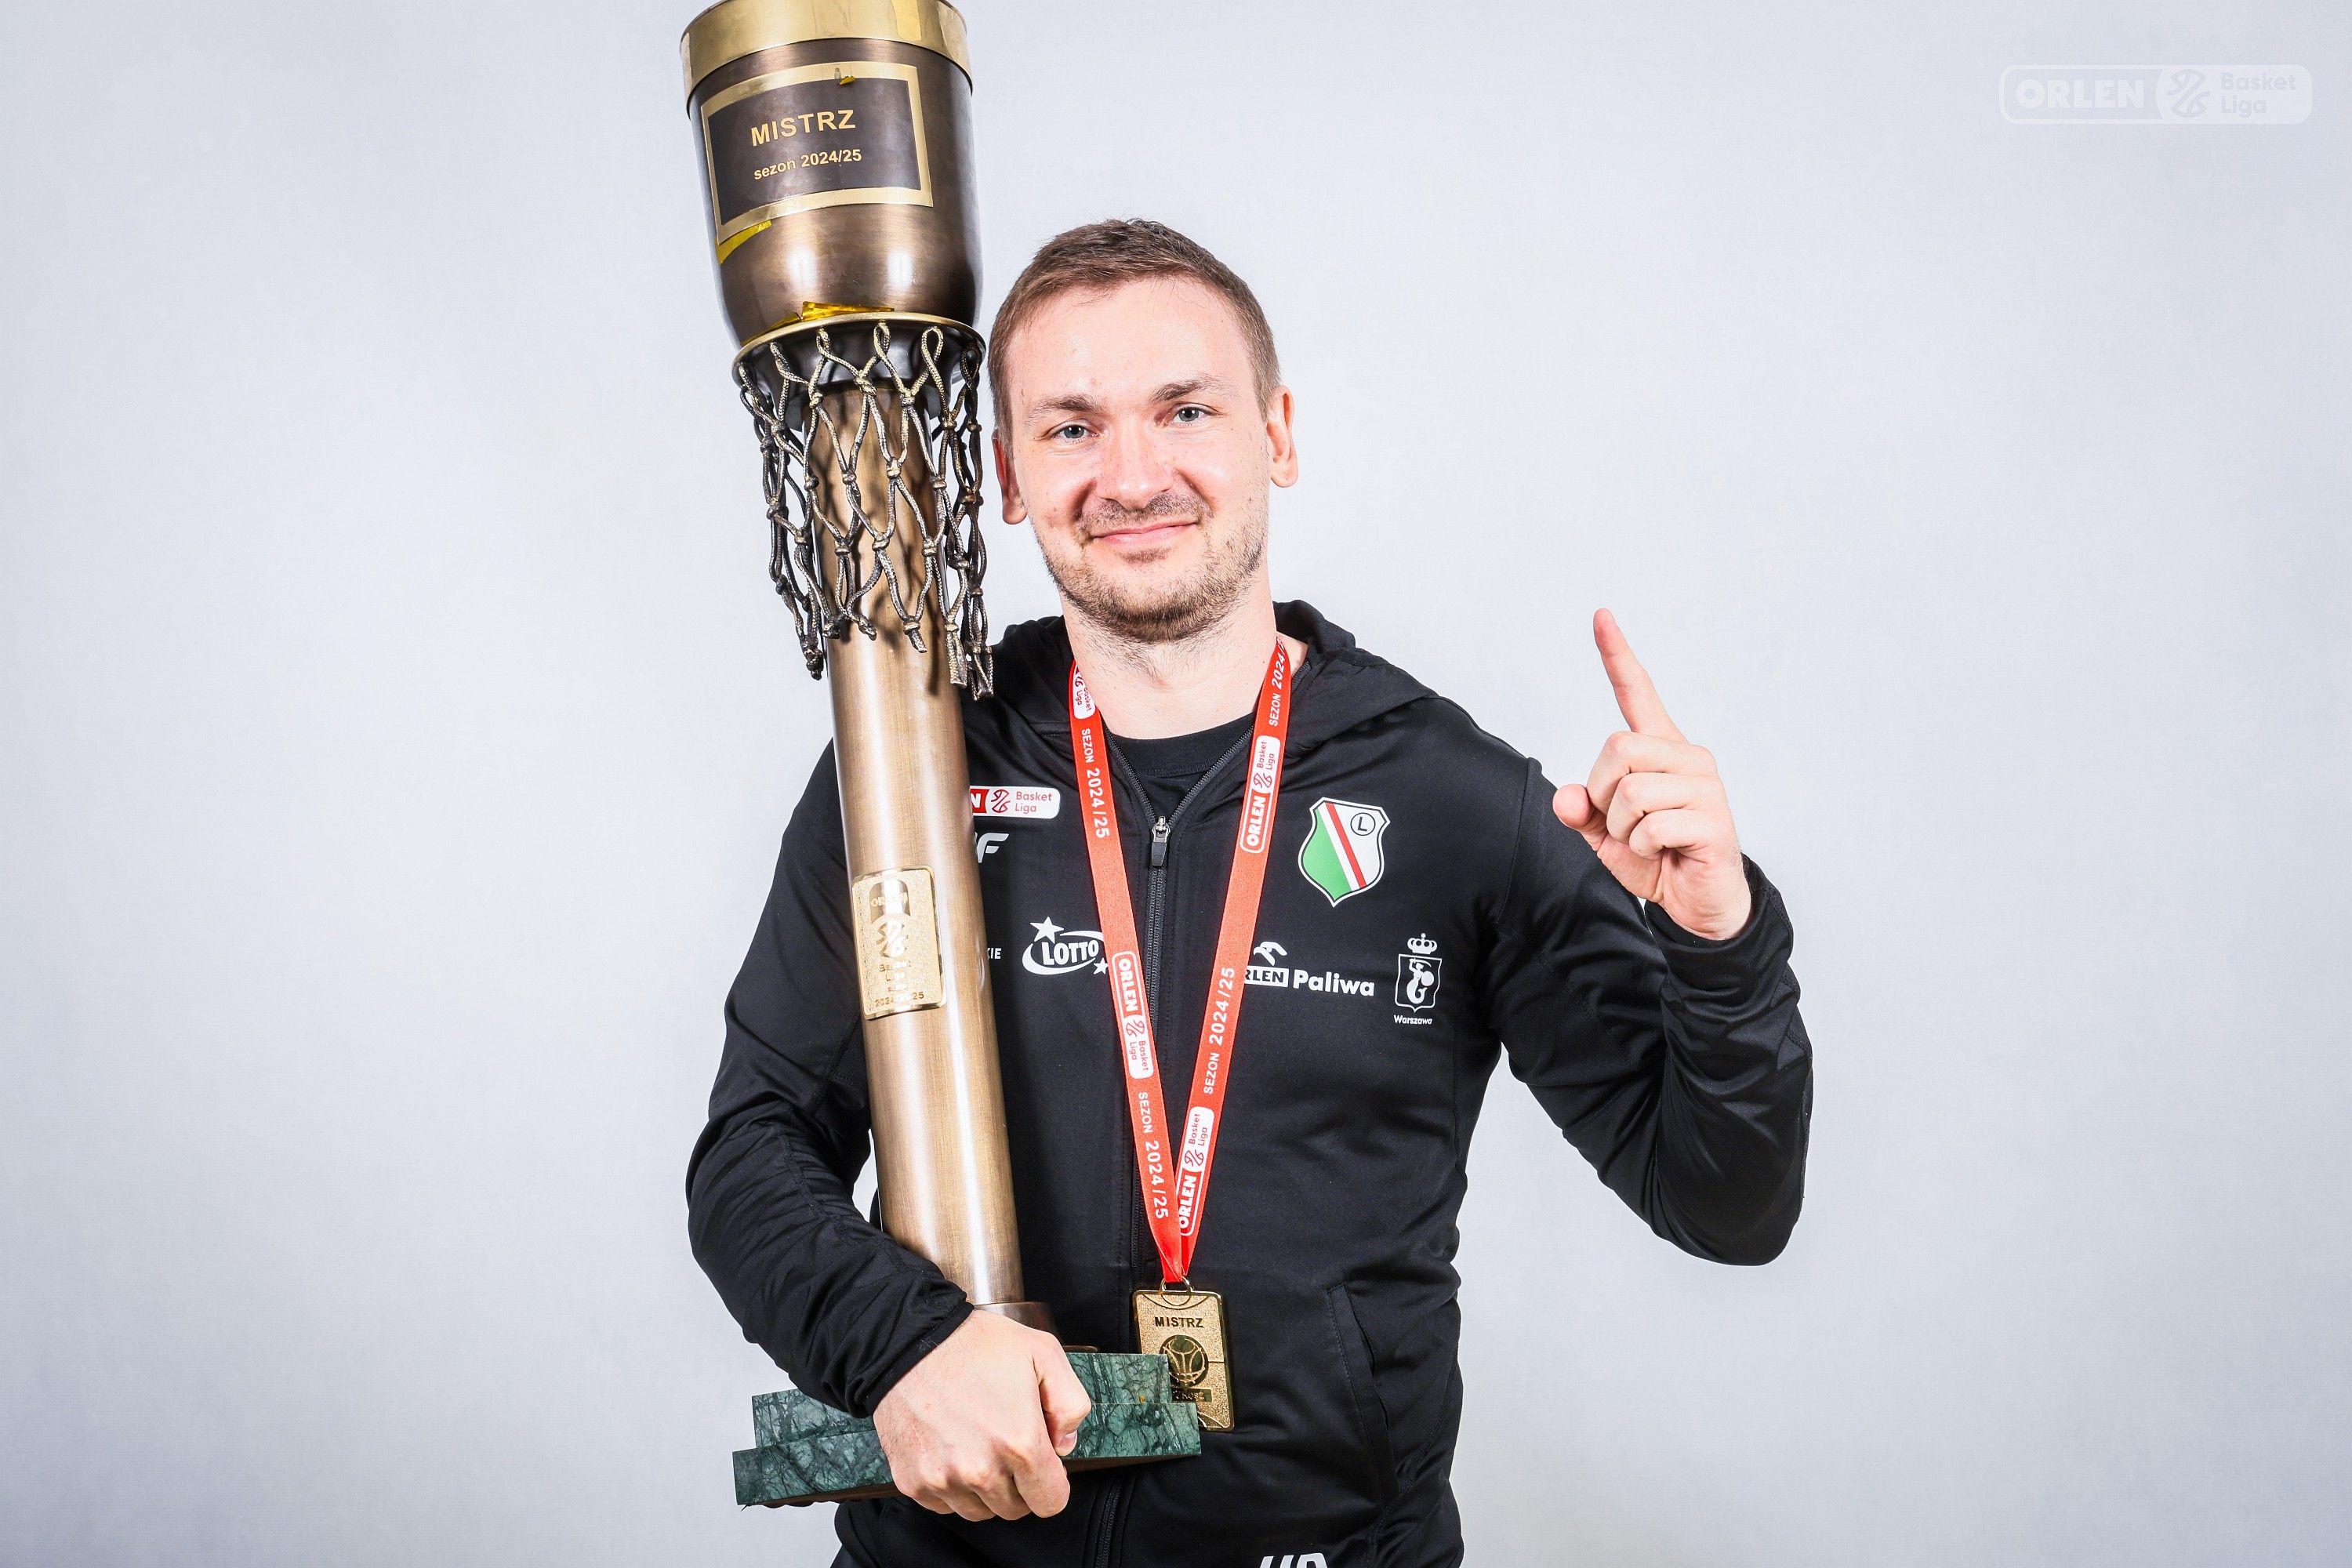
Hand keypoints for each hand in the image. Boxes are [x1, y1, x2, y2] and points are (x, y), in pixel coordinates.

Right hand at [871, 1309, 1091, 1520]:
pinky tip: (951, 1449)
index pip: (1051, 1501)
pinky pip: (944, 1505)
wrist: (907, 1339)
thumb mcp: (1043, 1353)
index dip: (1052, 1482)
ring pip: (979, 1511)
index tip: (1042, 1462)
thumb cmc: (973, 1343)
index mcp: (1019, 1442)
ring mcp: (943, 1479)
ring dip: (984, 1489)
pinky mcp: (913, 1481)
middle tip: (1006, 1444)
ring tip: (977, 1445)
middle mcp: (980, 1470)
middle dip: (1019, 1484)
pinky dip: (952, 1486)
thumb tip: (1065, 1445)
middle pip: (1015, 1509)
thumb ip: (1070, 1403)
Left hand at [1553, 609, 1752, 939]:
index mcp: (1660, 749)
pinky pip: (1650, 826)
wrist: (1697, 902)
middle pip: (1617, 748)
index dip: (1617, 656)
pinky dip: (1643, 848)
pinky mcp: (1713, 818)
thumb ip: (1582, 810)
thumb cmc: (1655, 857)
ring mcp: (1705, 785)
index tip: (1600, 615)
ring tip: (1650, 841)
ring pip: (1630, 792)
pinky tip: (1668, 852)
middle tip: (1624, 823)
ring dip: (1624, 829)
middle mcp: (1687, 756)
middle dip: (1604, 794)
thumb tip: (1567, 796)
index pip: (1638, 693)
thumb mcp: (1605, 834)